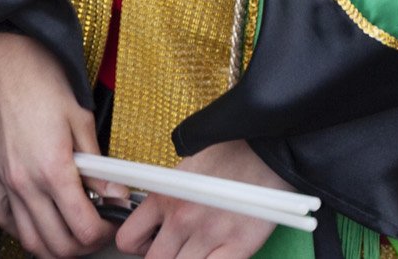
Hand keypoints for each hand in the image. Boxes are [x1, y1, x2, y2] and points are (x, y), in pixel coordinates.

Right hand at [0, 31, 109, 257]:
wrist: (6, 61)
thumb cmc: (42, 81)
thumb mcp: (81, 119)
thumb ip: (98, 165)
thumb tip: (116, 193)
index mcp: (52, 169)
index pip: (83, 227)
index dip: (104, 233)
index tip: (112, 222)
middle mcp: (25, 183)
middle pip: (58, 244)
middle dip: (84, 244)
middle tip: (97, 228)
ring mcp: (6, 183)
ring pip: (30, 241)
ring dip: (55, 244)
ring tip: (72, 229)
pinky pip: (4, 221)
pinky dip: (23, 230)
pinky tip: (39, 218)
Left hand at [114, 139, 290, 258]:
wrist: (269, 150)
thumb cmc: (231, 154)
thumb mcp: (185, 168)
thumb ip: (167, 196)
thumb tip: (158, 221)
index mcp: (164, 195)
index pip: (128, 239)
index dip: (138, 246)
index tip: (150, 244)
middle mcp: (181, 218)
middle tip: (176, 251)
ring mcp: (209, 235)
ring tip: (197, 252)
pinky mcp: (238, 247)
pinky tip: (216, 256)